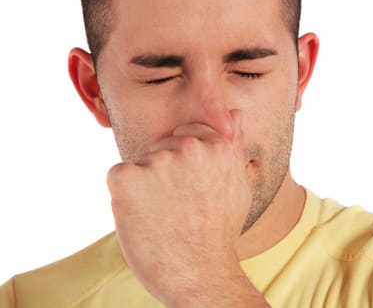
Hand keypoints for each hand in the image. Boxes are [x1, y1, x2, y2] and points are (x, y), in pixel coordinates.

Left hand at [107, 111, 265, 305]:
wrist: (200, 275)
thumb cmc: (219, 233)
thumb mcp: (238, 185)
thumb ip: (233, 146)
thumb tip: (235, 113)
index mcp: (217, 144)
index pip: (188, 134)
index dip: (185, 164)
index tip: (191, 190)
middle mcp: (188, 146)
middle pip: (162, 148)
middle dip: (164, 171)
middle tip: (177, 206)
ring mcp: (157, 160)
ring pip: (141, 164)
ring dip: (146, 186)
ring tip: (162, 216)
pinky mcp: (127, 177)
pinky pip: (119, 177)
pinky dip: (124, 196)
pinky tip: (144, 218)